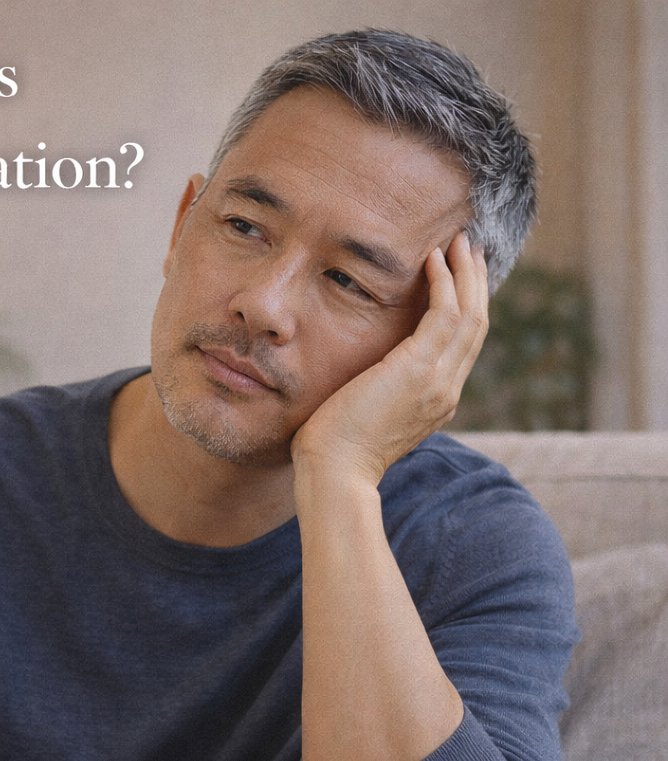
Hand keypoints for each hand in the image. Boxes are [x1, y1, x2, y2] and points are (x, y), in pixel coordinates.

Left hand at [291, 232, 487, 486]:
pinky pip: (445, 315)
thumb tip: (362, 377)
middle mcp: (446, 391)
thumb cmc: (333, 449)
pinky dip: (444, 283)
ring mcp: (438, 382)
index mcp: (435, 402)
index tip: (457, 276)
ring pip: (470, 315)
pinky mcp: (420, 370)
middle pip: (475, 326)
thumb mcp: (364, 415)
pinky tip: (434, 259)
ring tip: (457, 241)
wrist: (333, 472)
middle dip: (474, 283)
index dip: (464, 307)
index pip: (461, 346)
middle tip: (468, 247)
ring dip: (465, 274)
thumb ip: (376, 393)